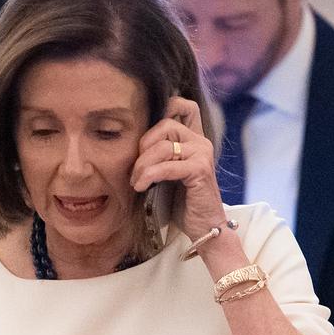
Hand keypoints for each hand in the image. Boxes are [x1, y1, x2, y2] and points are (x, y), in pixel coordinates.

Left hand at [131, 95, 229, 242]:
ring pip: (163, 146)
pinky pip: (167, 166)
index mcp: (194, 139)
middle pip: (164, 125)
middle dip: (142, 146)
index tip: (144, 140)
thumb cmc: (182, 202)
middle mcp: (201, 142)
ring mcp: (202, 154)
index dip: (163, 110)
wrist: (204, 227)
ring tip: (136, 181)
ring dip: (142, 165)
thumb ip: (158, 154)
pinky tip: (141, 187)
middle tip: (135, 170)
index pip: (183, 106)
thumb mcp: (166, 173)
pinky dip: (149, 175)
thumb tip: (129, 143)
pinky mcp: (200, 169)